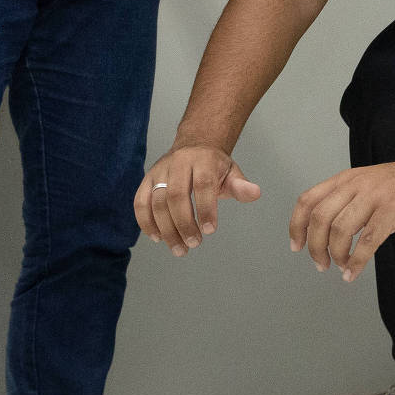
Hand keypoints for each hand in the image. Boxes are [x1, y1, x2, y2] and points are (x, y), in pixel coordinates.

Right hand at [135, 143, 262, 256]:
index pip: (202, 184)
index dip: (205, 208)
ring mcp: (160, 171)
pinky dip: (146, 222)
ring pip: (157, 202)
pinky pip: (140, 202)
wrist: (194, 146)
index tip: (209, 230)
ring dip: (166, 229)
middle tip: (194, 244)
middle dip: (184, 224)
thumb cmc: (214, 166)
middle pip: (176, 195)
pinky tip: (158, 238)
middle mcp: (179, 163)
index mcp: (203, 160)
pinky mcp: (147, 180)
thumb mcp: (231, 172)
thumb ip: (240, 186)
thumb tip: (254, 193)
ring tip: (179, 248)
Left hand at [289, 160, 394, 281]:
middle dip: (315, 246)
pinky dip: (356, 261)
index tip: (296, 246)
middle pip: (320, 217)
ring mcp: (374, 196)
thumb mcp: (366, 186)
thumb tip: (324, 234)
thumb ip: (345, 203)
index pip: (308, 200)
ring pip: (340, 230)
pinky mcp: (392, 209)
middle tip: (321, 264)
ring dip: (336, 255)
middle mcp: (355, 184)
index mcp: (345, 179)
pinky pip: (367, 240)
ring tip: (340, 266)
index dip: (297, 225)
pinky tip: (352, 272)